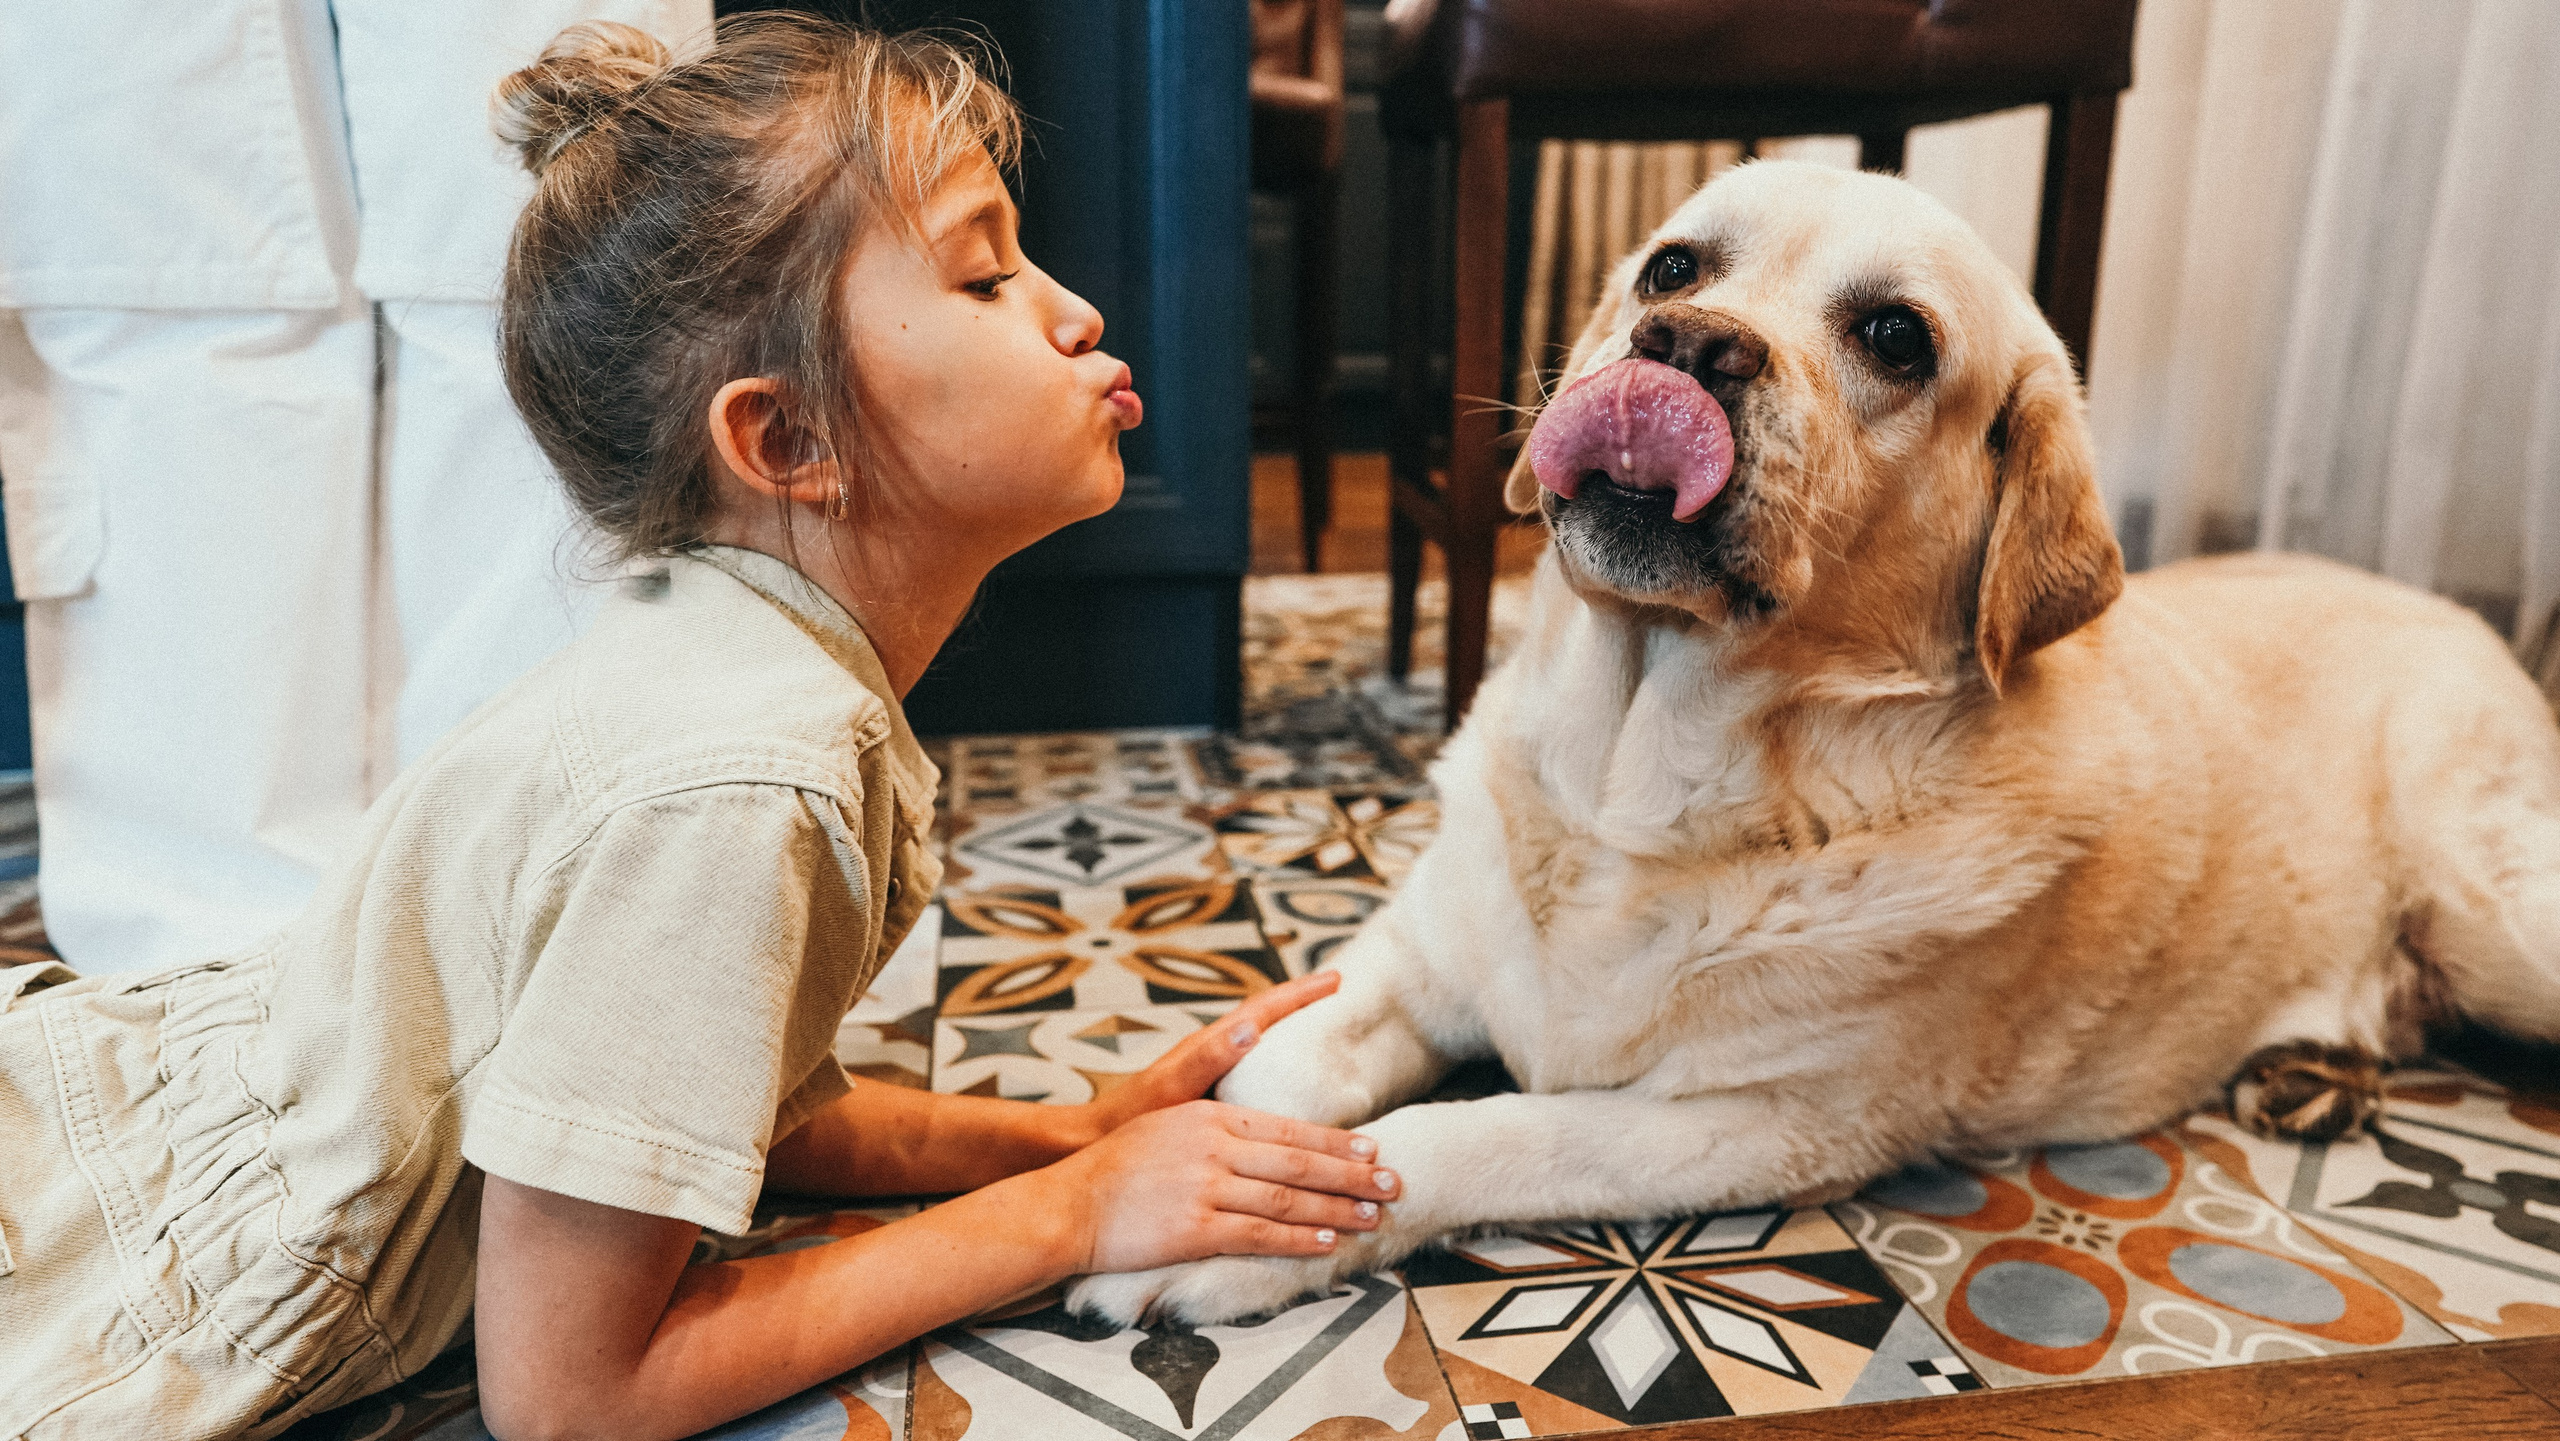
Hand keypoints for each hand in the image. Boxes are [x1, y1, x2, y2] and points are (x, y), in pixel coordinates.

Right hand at [1039, 1097, 1401, 1274]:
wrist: (1069, 1201)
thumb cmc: (1117, 1165)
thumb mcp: (1170, 1124)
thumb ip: (1217, 1124)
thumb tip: (1264, 1133)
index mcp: (1210, 1116)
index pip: (1288, 1127)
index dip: (1336, 1139)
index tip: (1373, 1147)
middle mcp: (1214, 1146)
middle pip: (1299, 1159)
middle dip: (1353, 1172)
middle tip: (1393, 1181)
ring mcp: (1206, 1187)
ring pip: (1289, 1196)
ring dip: (1338, 1207)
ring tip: (1374, 1215)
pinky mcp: (1195, 1229)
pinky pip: (1260, 1233)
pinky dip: (1300, 1237)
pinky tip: (1328, 1241)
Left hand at [1073, 970, 1344, 1141]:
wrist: (1093, 1145)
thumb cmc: (1130, 1118)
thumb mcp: (1172, 1088)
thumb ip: (1208, 1058)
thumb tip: (1251, 1027)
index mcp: (1211, 1047)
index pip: (1266, 1009)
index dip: (1302, 994)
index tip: (1336, 978)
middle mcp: (1215, 1055)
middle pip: (1270, 1019)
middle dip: (1305, 1004)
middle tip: (1342, 988)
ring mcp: (1213, 1076)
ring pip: (1264, 1046)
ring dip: (1295, 1034)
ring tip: (1331, 1032)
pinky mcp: (1210, 1100)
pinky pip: (1256, 1077)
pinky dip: (1279, 1072)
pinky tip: (1296, 1091)